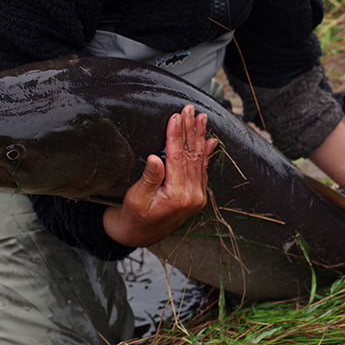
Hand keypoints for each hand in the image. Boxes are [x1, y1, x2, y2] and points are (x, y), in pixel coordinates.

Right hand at [103, 104, 218, 247]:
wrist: (140, 235)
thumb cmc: (134, 216)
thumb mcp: (136, 198)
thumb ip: (149, 179)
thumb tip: (155, 159)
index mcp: (178, 195)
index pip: (178, 157)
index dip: (176, 135)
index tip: (175, 116)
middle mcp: (192, 196)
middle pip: (192, 155)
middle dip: (190, 130)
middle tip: (190, 109)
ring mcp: (197, 197)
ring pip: (199, 160)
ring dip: (200, 137)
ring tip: (201, 118)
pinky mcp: (197, 197)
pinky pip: (203, 170)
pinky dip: (206, 154)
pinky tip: (210, 140)